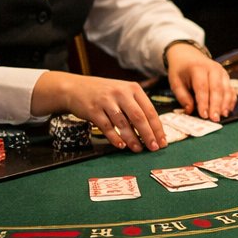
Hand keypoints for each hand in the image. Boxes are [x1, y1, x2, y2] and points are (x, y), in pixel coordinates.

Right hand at [31, 71, 165, 151]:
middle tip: (154, 147)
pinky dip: (115, 137)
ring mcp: (106, 101)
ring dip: (132, 138)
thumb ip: (136, 106)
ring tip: (138, 149)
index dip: (157, 127)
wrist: (75, 88)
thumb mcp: (123, 92)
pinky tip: (121, 146)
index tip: (162, 140)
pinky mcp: (93, 110)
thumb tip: (153, 130)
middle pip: (139, 117)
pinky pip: (107, 127)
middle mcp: (121, 93)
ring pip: (123, 123)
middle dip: (148, 134)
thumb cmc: (104, 93)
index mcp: (133, 88)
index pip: (149, 110)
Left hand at [165, 45, 236, 121]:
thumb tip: (190, 111)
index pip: (202, 87)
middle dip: (216, 105)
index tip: (203, 115)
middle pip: (217, 89)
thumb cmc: (181, 70)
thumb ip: (182, 96)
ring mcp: (222, 72)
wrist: (188, 55)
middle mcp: (213, 68)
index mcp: (197, 68)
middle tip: (215, 119)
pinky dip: (231, 101)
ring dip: (225, 104)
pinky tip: (227, 111)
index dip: (203, 102)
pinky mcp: (226, 77)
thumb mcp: (175, 81)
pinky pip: (231, 90)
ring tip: (222, 116)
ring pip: (227, 89)